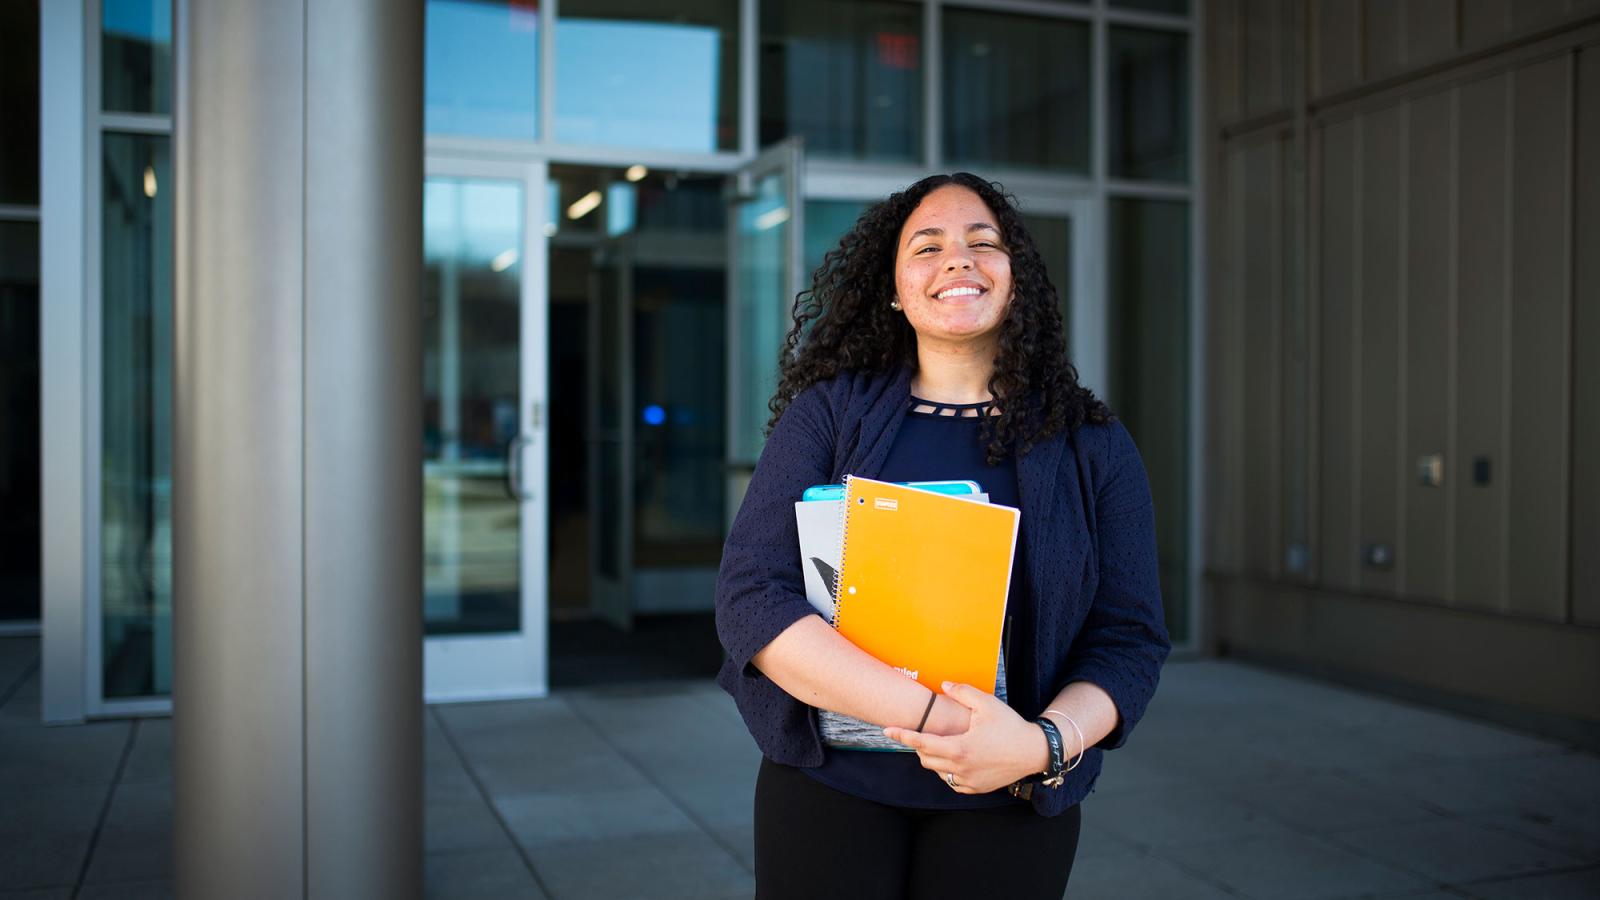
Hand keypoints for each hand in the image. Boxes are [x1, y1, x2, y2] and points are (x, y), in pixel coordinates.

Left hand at [882, 682, 1048, 793]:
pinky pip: (952, 781)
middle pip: (926, 758)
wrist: (1034, 752)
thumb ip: (962, 692)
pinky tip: (958, 757)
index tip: (887, 731)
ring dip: (935, 758)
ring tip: (946, 742)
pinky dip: (948, 770)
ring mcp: (968, 781)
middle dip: (921, 745)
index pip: (921, 743)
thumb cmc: (1010, 726)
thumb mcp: (987, 704)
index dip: (902, 736)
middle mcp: (960, 769)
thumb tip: (943, 686)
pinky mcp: (976, 788)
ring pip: (938, 771)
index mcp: (959, 748)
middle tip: (927, 732)